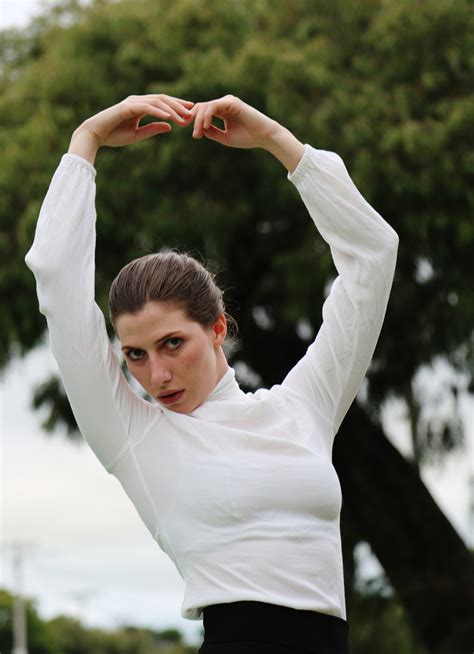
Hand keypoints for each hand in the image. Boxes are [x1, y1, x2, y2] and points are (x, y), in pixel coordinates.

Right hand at [69, 94, 193, 163]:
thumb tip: (170, 125)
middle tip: (193, 112)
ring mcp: (132, 102)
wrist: (94, 135)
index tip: (190, 112)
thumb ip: (153, 129)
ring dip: (172, 109)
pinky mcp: (127, 107)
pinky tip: (169, 117)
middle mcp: (137, 101)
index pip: (162, 103)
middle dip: (179, 105)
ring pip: (157, 102)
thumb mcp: (138, 135)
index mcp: (140, 106)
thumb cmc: (113, 135)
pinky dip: (158, 111)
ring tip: (184, 118)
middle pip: (163, 99)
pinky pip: (146, 107)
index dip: (177, 106)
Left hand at [190, 94, 278, 148]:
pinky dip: (207, 116)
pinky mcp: (231, 102)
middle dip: (195, 121)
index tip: (194, 136)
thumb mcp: (225, 137)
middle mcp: (223, 104)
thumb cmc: (247, 137)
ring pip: (205, 106)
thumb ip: (212, 132)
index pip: (203, 112)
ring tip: (199, 134)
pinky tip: (207, 126)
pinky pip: (213, 106)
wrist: (263, 136)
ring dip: (199, 121)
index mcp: (222, 111)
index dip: (195, 122)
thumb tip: (199, 130)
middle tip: (195, 136)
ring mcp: (227, 101)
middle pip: (201, 107)